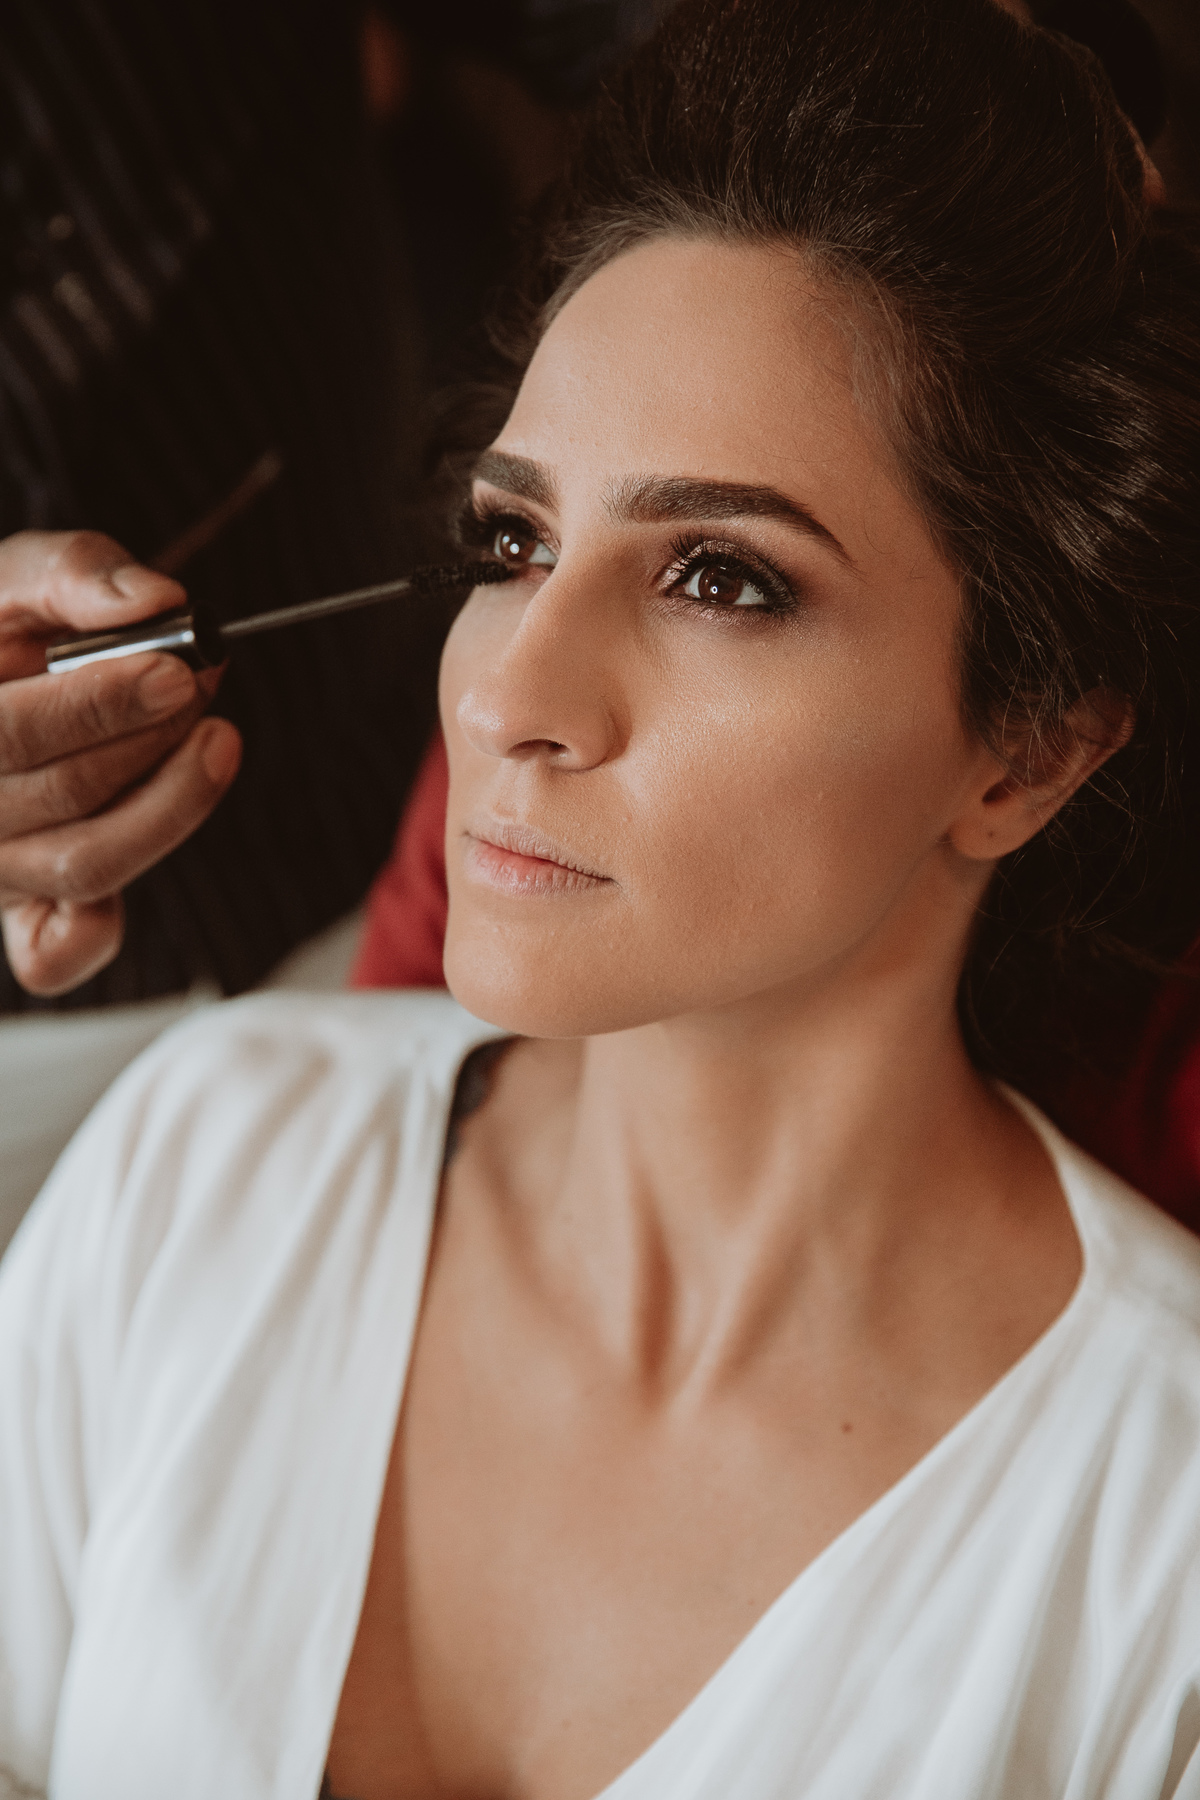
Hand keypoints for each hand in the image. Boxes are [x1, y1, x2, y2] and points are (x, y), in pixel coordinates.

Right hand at [0, 530, 241, 996]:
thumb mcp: (21, 575)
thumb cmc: (5, 626)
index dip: (99, 707)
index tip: (178, 672)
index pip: (10, 737)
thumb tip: (158, 600)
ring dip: (171, 804)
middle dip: (152, 742)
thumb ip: (78, 572)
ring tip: (216, 739)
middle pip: (63, 800)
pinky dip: (104, 925)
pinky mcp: (22, 914)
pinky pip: (60, 952)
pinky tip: (153, 828)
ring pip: (87, 866)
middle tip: (202, 687)